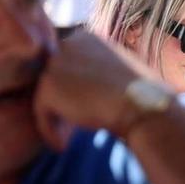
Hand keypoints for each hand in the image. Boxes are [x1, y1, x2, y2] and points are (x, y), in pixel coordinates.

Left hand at [32, 29, 163, 146]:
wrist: (144, 105)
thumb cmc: (140, 93)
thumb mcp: (115, 72)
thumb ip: (93, 73)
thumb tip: (78, 90)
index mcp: (86, 38)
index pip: (66, 65)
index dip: (70, 92)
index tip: (81, 113)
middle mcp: (68, 44)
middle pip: (53, 79)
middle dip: (60, 105)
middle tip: (70, 130)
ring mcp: (56, 63)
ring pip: (45, 96)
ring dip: (55, 119)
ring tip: (67, 140)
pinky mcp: (49, 85)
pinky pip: (40, 112)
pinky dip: (49, 131)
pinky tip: (63, 146)